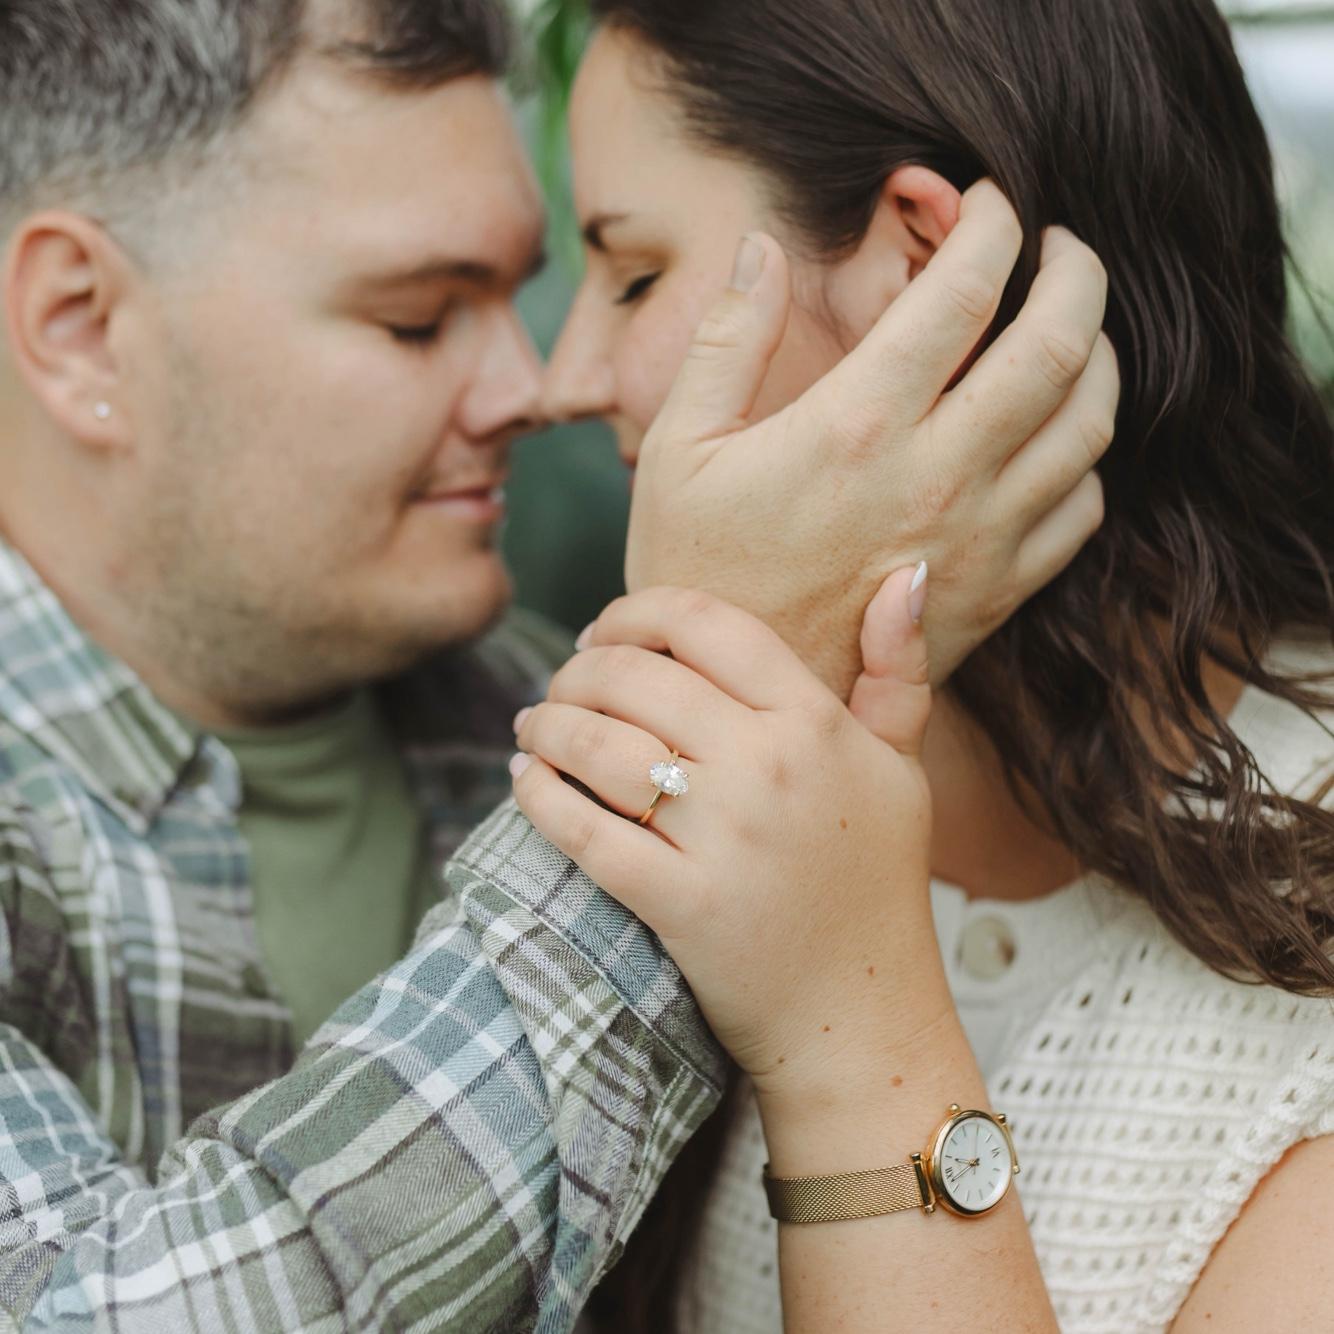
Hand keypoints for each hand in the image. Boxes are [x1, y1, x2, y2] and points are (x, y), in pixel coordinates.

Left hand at [510, 574, 942, 1109]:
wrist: (862, 1014)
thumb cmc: (877, 882)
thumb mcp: (901, 766)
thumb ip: (898, 669)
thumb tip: (907, 570)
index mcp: (816, 722)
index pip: (704, 622)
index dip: (635, 612)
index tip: (605, 631)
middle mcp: (769, 766)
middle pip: (634, 676)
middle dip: (577, 669)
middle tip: (560, 683)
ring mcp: (723, 837)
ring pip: (598, 745)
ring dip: (545, 723)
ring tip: (533, 725)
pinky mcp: (680, 903)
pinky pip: (583, 830)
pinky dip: (538, 795)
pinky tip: (524, 778)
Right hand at [626, 180, 1115, 698]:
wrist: (733, 701)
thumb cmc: (697, 571)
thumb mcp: (680, 448)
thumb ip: (727, 338)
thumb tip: (760, 246)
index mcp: (857, 424)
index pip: (966, 289)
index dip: (994, 223)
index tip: (990, 203)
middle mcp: (937, 475)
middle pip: (1059, 343)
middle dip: (1078, 272)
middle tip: (1063, 248)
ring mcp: (977, 540)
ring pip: (1088, 424)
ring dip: (1097, 357)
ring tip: (1072, 329)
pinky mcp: (994, 594)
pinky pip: (1081, 511)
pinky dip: (1085, 459)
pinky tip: (1052, 441)